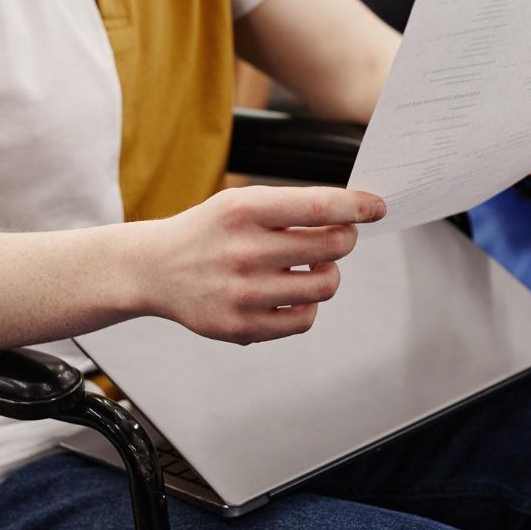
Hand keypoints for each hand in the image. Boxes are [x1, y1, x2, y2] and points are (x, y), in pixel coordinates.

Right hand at [149, 185, 384, 343]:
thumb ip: (291, 206)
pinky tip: (292, 293)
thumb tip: (352, 215)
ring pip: (325, 286)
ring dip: (329, 275)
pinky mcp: (242, 327)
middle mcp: (243, 251)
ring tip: (313, 268)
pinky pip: (305, 320)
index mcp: (244, 211)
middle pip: (332, 247)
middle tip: (337, 237)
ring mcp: (243, 293)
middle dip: (344, 239)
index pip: (318, 207)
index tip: (375, 207)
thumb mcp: (240, 202)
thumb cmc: (208, 232)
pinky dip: (308, 306)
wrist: (155, 269)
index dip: (356, 207)